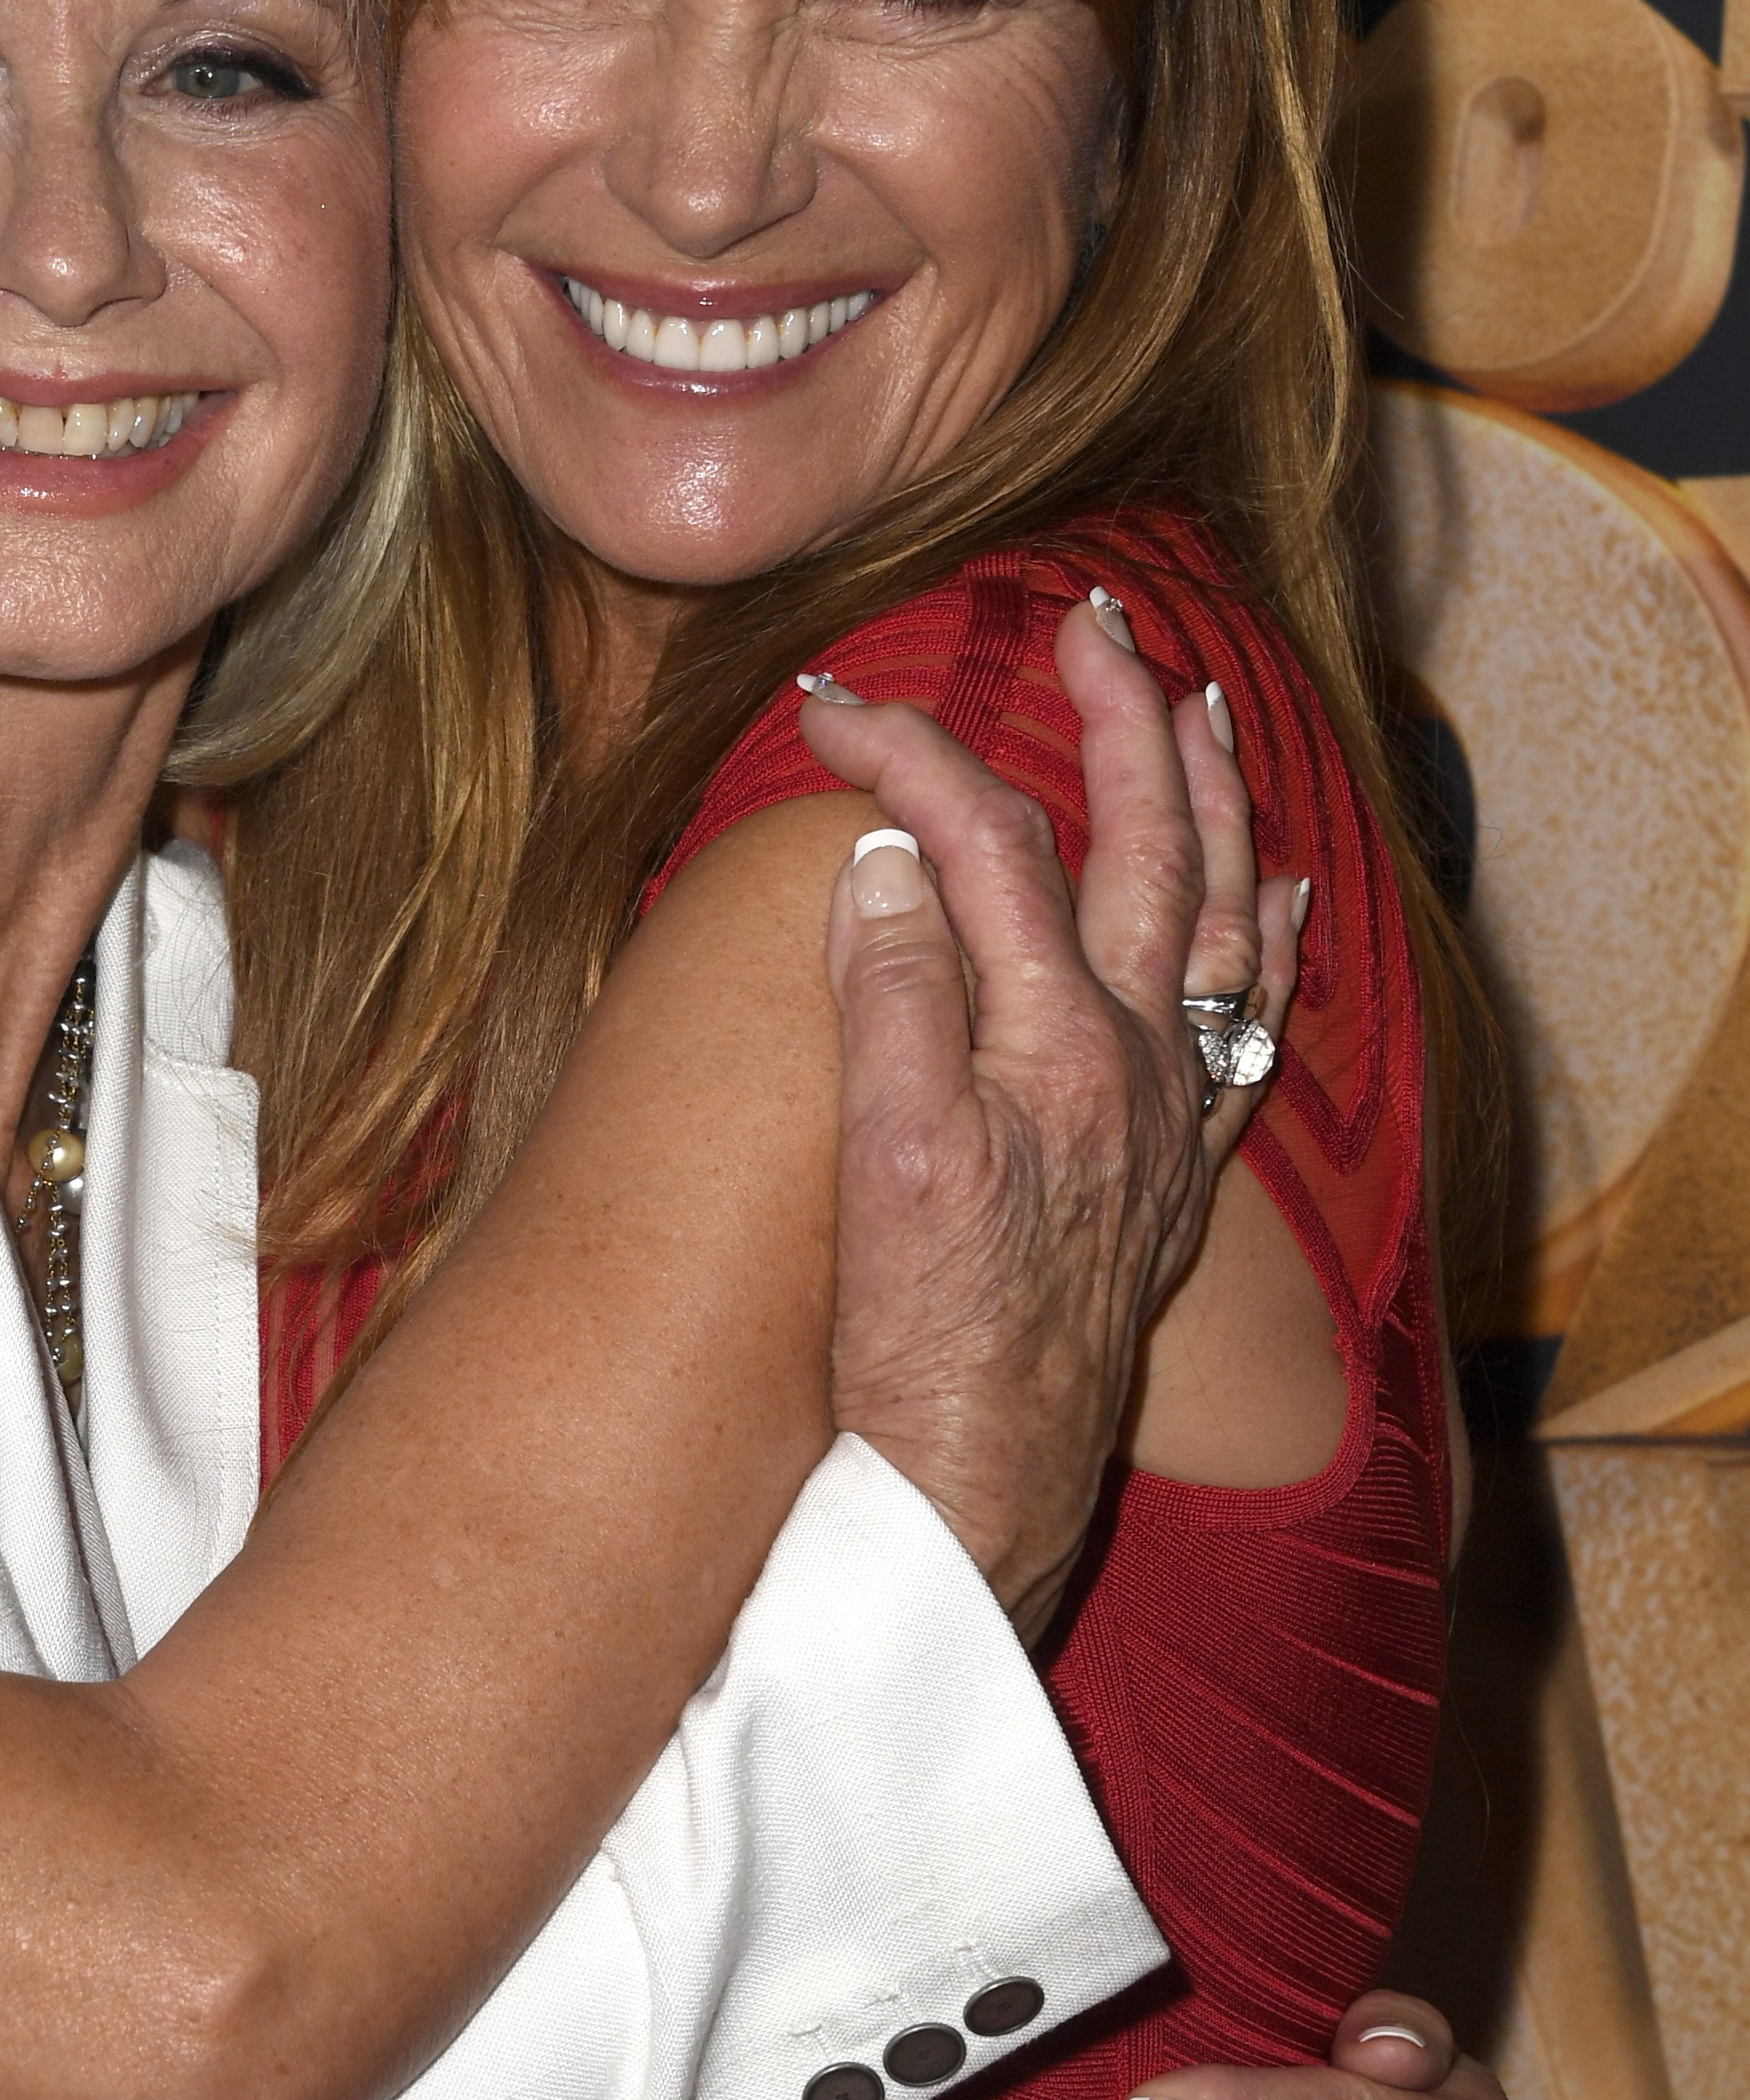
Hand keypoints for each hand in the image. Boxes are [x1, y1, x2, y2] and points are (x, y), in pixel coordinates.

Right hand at [803, 596, 1297, 1636]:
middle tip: (1091, 622)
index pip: (986, 846)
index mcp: (1055, 1045)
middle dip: (1121, 717)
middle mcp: (1136, 1064)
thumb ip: (891, 999)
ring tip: (1203, 703)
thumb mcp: (882, 1161)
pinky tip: (1272, 894)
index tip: (827, 708)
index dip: (909, 758)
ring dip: (1211, 797)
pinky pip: (1244, 1021)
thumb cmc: (920, 1339)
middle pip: (1143, 844)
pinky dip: (1260, 940)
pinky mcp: (1171, 1169)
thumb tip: (888, 864)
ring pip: (1214, 913)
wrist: (983, 1478)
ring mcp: (1167, 1113)